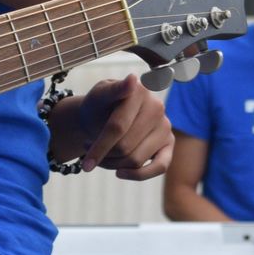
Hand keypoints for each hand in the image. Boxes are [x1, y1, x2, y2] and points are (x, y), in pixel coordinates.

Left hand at [51, 74, 173, 178]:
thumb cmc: (99, 105)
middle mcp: (157, 107)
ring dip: (113, 165)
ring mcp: (165, 126)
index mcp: (139, 91)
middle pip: (125, 147)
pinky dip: (138, 175)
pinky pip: (160, 167)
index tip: (84, 164)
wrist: (103, 113)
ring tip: (100, 155)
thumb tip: (132, 79)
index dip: (99, 147)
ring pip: (136, 160)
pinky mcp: (169, 143)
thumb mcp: (98, 96)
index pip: (117, 127)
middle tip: (87, 148)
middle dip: (103, 154)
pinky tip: (119, 173)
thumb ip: (113, 90)